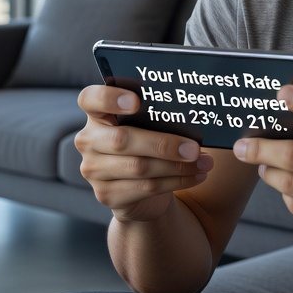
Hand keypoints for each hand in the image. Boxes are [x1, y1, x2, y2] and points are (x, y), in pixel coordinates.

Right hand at [75, 84, 214, 222]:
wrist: (139, 191)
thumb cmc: (146, 145)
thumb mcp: (148, 127)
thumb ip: (157, 118)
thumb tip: (192, 118)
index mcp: (97, 114)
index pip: (90, 99)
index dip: (110, 98)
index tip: (136, 101)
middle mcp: (88, 141)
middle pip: (121, 139)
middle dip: (163, 144)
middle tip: (194, 148)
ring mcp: (93, 170)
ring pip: (138, 167)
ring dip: (177, 166)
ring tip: (204, 163)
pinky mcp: (106, 194)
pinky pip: (145, 187)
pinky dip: (176, 182)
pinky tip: (196, 176)